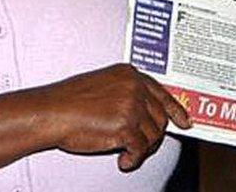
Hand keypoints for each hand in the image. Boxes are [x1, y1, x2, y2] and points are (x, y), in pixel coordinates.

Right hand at [35, 63, 191, 171]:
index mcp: (129, 74)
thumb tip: (145, 114)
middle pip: (160, 117)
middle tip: (142, 146)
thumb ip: (126, 93)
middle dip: (153, 135)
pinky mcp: (126, 126)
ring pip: (153, 135)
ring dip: (141, 149)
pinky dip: (133, 159)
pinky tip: (123, 161)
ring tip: (126, 153)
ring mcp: (131, 105)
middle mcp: (133, 87)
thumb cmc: (68, 101)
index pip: (161, 92)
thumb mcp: (102, 86)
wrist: (51, 112)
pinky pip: (140, 150)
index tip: (184, 121)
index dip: (176, 109)